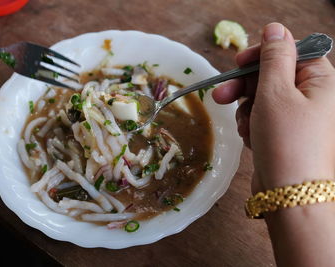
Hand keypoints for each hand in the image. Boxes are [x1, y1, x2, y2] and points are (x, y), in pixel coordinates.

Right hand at [212, 23, 334, 193]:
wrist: (288, 195)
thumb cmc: (287, 141)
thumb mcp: (276, 92)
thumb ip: (274, 57)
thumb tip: (275, 28)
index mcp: (321, 80)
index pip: (290, 51)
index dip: (261, 55)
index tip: (236, 62)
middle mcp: (313, 96)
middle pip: (271, 77)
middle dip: (244, 88)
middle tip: (220, 96)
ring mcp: (298, 117)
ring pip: (261, 99)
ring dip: (247, 110)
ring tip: (247, 128)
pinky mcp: (284, 134)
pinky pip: (262, 118)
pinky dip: (252, 126)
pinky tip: (252, 139)